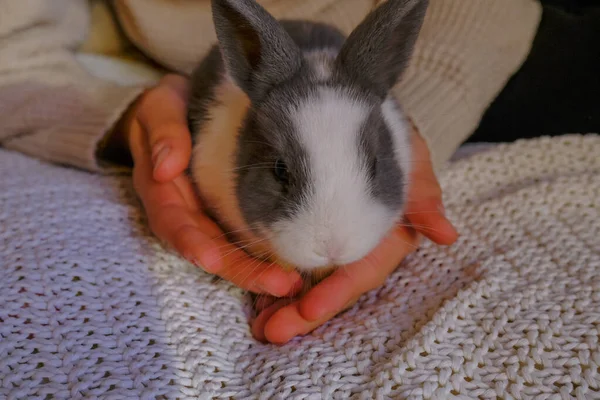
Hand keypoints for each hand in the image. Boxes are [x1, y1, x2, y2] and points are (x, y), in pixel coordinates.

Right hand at [111, 74, 300, 296]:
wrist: (180, 109)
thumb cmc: (167, 108)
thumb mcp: (159, 108)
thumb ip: (162, 132)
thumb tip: (165, 167)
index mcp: (161, 190)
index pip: (172, 222)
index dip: (190, 243)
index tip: (211, 260)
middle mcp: (184, 211)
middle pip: (208, 249)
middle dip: (240, 270)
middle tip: (278, 284)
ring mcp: (207, 216)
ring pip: (229, 251)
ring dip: (257, 271)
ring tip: (291, 284)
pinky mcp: (228, 214)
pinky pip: (245, 239)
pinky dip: (266, 256)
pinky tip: (294, 268)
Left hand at [251, 125, 458, 343]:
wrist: (346, 109)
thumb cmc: (382, 133)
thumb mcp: (406, 154)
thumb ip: (422, 193)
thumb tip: (447, 235)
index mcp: (383, 235)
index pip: (360, 271)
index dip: (336, 293)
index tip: (308, 311)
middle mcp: (355, 243)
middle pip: (330, 286)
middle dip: (303, 313)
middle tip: (272, 332)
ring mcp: (328, 239)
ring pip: (308, 282)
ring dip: (284, 308)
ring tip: (259, 328)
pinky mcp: (304, 231)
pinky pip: (289, 262)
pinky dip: (272, 284)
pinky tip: (255, 302)